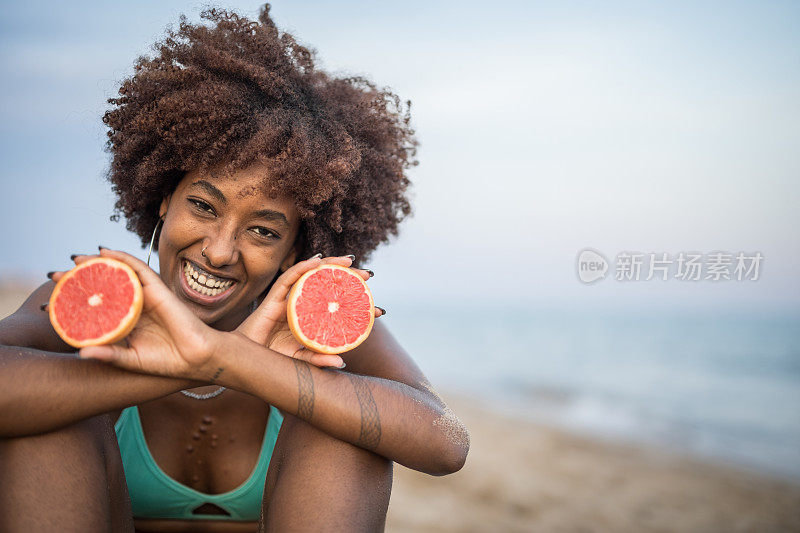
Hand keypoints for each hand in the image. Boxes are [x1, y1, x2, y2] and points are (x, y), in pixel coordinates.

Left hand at [53, 248, 220, 380]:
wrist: (194, 358)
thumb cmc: (166, 361)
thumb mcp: (130, 359)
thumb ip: (108, 354)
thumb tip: (81, 353)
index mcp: (126, 321)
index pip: (98, 304)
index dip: (77, 298)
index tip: (54, 296)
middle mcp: (134, 305)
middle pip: (104, 286)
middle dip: (79, 278)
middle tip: (56, 276)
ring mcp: (145, 295)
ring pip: (118, 274)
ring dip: (96, 263)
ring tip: (75, 260)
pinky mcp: (158, 289)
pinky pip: (138, 268)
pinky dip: (122, 258)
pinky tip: (105, 252)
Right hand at [235, 254, 383, 367]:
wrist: (245, 361)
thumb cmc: (271, 360)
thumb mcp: (300, 360)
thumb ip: (318, 359)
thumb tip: (342, 363)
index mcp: (312, 319)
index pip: (338, 307)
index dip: (358, 306)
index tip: (379, 309)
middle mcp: (303, 305)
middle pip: (328, 286)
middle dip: (350, 278)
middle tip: (369, 276)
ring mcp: (289, 299)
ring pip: (312, 276)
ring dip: (331, 265)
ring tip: (350, 261)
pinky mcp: (273, 296)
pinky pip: (289, 277)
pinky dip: (303, 267)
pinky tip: (318, 261)